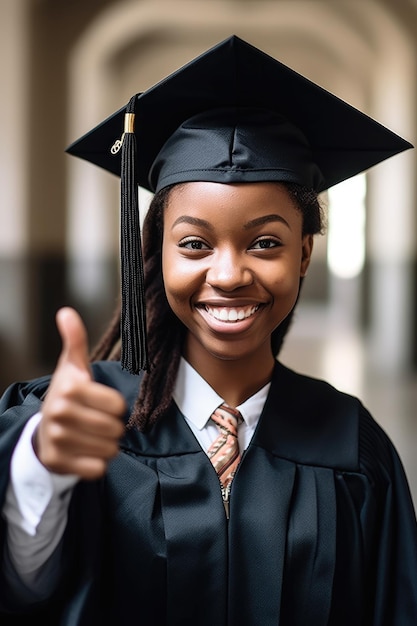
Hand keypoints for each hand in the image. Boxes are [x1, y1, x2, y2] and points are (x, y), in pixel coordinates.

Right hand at [35, 307, 126, 479]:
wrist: (42, 430)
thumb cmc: (66, 396)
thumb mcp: (71, 366)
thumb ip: (74, 340)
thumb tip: (66, 312)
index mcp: (69, 387)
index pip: (118, 405)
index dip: (115, 406)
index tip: (101, 404)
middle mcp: (60, 413)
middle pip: (115, 429)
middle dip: (113, 427)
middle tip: (98, 422)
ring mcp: (57, 439)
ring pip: (109, 450)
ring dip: (107, 445)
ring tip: (92, 436)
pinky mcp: (58, 462)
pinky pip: (97, 468)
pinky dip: (97, 463)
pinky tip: (86, 453)